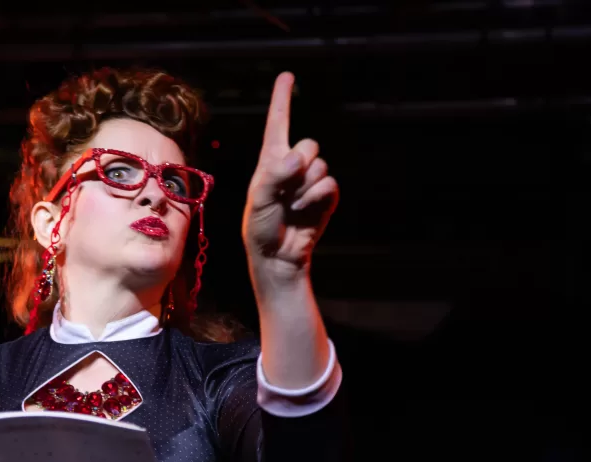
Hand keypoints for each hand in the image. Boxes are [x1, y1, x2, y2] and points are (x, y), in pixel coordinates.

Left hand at [243, 72, 338, 277]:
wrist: (277, 256)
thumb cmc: (261, 227)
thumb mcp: (260, 200)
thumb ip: (276, 175)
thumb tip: (298, 157)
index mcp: (271, 160)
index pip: (278, 123)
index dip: (282, 98)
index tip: (287, 76)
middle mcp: (292, 165)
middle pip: (309, 144)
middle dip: (300, 165)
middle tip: (285, 191)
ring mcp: (310, 180)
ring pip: (320, 166)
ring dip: (306, 189)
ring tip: (292, 207)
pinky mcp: (325, 196)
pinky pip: (330, 184)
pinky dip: (318, 199)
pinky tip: (305, 212)